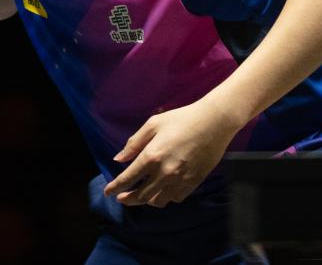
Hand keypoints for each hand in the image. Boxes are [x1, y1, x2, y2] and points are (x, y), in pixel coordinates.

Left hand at [103, 99, 240, 207]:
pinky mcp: (193, 182)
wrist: (213, 123)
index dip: (115, 187)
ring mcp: (180, 180)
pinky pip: (176, 198)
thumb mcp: (153, 124)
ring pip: (158, 201)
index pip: (128, 178)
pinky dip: (166, 198)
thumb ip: (134, 143)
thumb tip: (119, 159)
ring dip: (146, 201)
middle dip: (128, 198)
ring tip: (141, 196)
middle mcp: (164, 172)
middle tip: (121, 198)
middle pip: (141, 195)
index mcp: (151, 156)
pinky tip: (162, 192)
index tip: (108, 192)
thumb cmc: (181, 119)